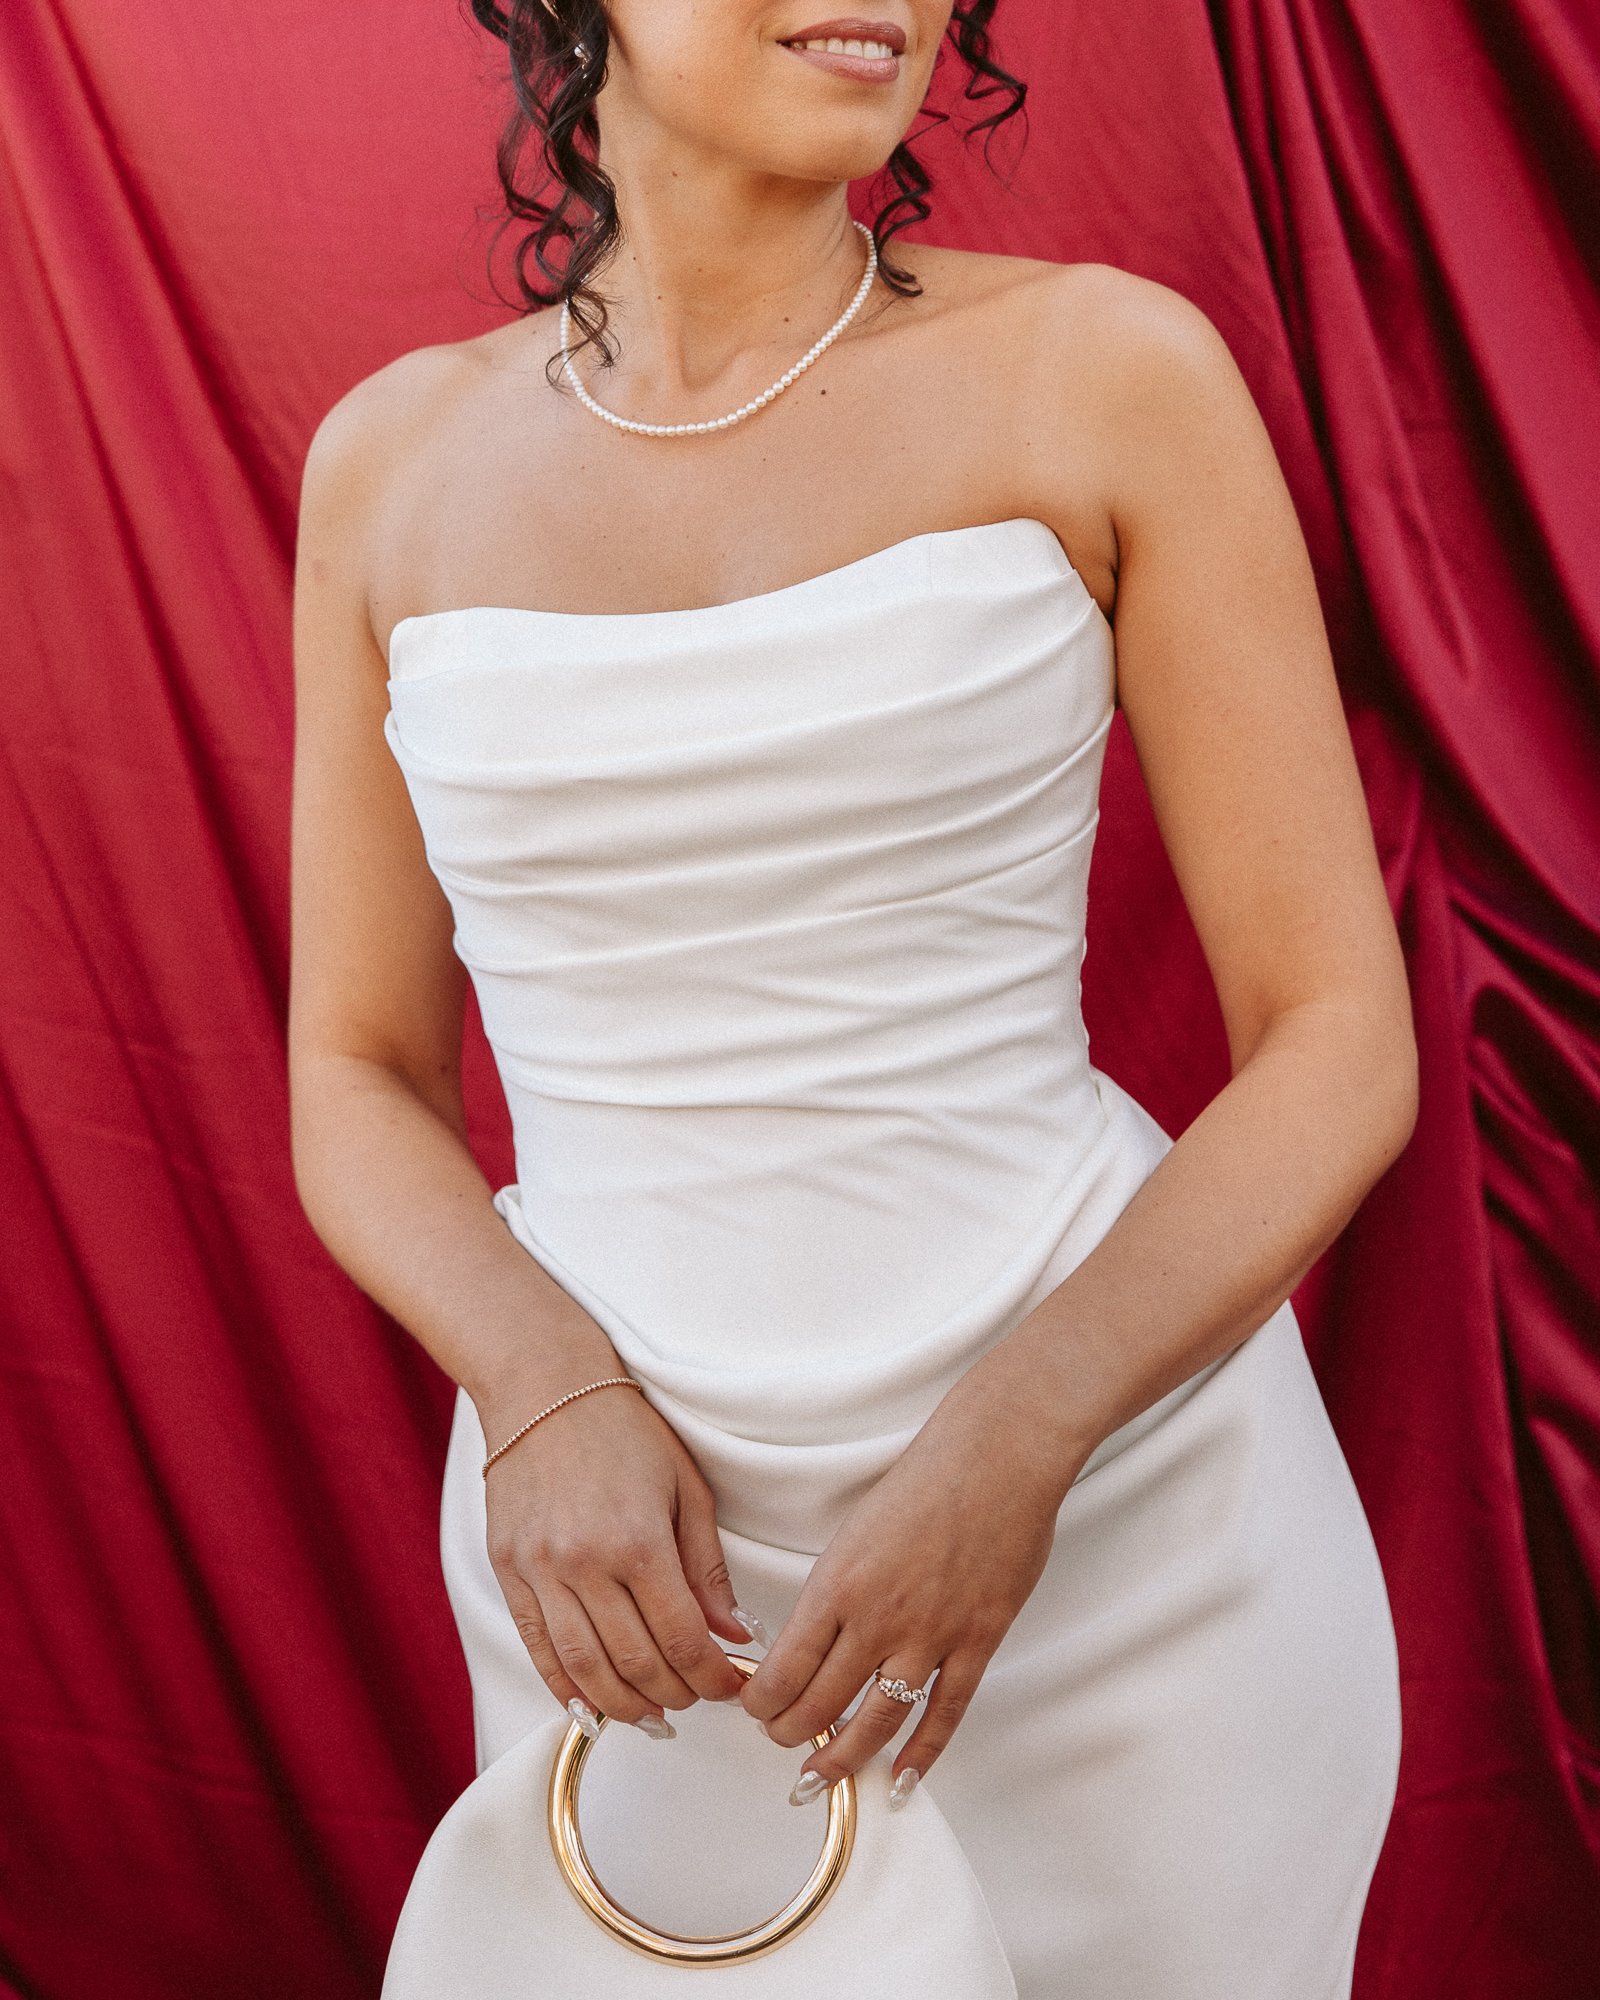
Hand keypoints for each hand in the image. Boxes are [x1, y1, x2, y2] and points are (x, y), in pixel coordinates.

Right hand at [479, 1373, 748, 1732]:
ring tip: (652, 1717)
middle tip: (696, 1701)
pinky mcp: (507, 1572)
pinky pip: (537, 1649)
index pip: (683, 1639)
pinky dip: (565, 1689)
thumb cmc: (625, 1430)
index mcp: (638, 1541)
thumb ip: (708, 1568)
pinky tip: (592, 1707)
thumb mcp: (686, 1488)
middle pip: (635, 1664)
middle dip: (675, 1696)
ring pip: (584, 1669)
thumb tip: (734, 1633)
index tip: (731, 1686)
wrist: (543, 1387)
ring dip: (624, 1706)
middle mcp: (585, 1564)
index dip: (712, 1677)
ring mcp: (539, 1571)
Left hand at [737, 1400, 1076, 1797]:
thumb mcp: (855, 1530)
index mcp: (838, 1585)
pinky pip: (945, 1713)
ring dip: (844, 1760)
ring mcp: (931, 1635)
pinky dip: (922, 1754)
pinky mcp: (977, 1641)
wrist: (996, 1456)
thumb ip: (837, 1589)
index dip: (762, 1702)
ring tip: (822, 1780)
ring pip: (877, 1723)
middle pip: (821, 1705)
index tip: (754, 1708)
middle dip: (790, 1736)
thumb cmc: (925, 1479)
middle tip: (781, 1744)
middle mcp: (878, 1619)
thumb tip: (814, 1637)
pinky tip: (902, 1779)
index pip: (784, 1669)